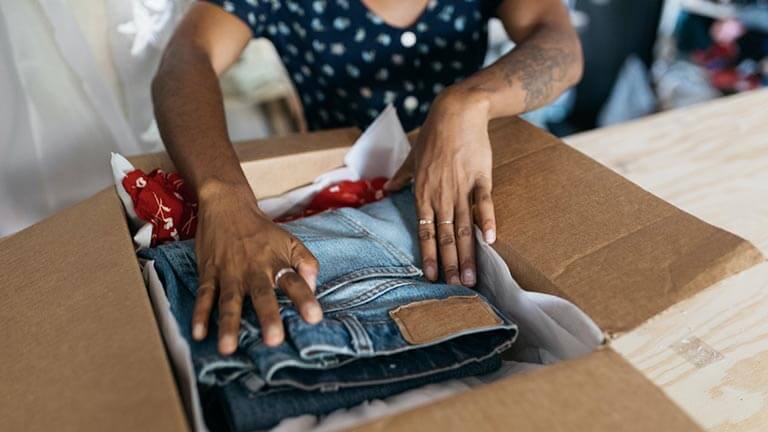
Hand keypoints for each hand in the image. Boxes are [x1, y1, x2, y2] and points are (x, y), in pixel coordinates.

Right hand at [192, 182, 322, 354]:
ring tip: (229, 348)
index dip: (305, 299)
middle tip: (274, 340)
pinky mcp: (208, 273)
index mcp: (276, 263)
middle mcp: (254, 270)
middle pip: (262, 295)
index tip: (315, 318)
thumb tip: (314, 287)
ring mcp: (229, 273)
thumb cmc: (262, 231)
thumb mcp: (290, 241)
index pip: (294, 282)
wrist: (227, 205)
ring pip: (229, 301)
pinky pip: (203, 296)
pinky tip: (199, 334)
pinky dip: (199, 315)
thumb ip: (306, 263)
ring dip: (228, 325)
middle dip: (268, 317)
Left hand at [385, 89, 495, 286]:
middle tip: (456, 288)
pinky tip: (490, 241)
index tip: (431, 277)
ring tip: (471, 277)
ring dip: (466, 253)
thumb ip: (400, 177)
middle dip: (449, 264)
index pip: (424, 231)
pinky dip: (487, 221)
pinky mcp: (481, 177)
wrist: (456, 111)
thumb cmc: (432, 134)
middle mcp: (440, 195)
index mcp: (422, 193)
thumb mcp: (411, 158)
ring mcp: (461, 187)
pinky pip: (484, 203)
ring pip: (463, 226)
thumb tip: (384, 190)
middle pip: (445, 235)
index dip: (428, 255)